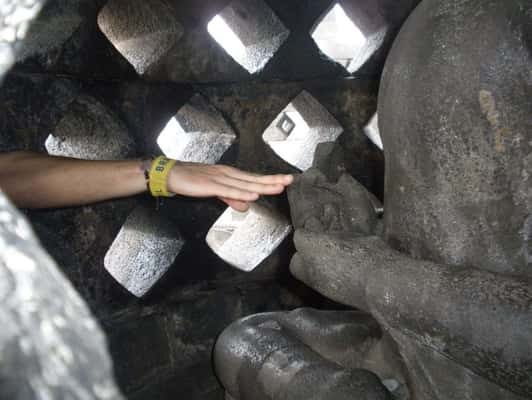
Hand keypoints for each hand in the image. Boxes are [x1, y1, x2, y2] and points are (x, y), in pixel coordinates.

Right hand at [167, 162, 292, 211]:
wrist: (171, 174)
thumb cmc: (192, 181)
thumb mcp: (216, 191)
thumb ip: (231, 198)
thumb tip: (247, 205)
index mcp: (230, 175)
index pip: (254, 178)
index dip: (270, 180)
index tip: (285, 180)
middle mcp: (228, 174)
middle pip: (254, 179)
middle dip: (273, 180)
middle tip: (290, 180)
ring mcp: (220, 178)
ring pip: (245, 183)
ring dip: (262, 185)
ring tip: (278, 187)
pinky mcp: (210, 185)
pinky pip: (229, 190)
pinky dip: (242, 193)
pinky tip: (253, 194)